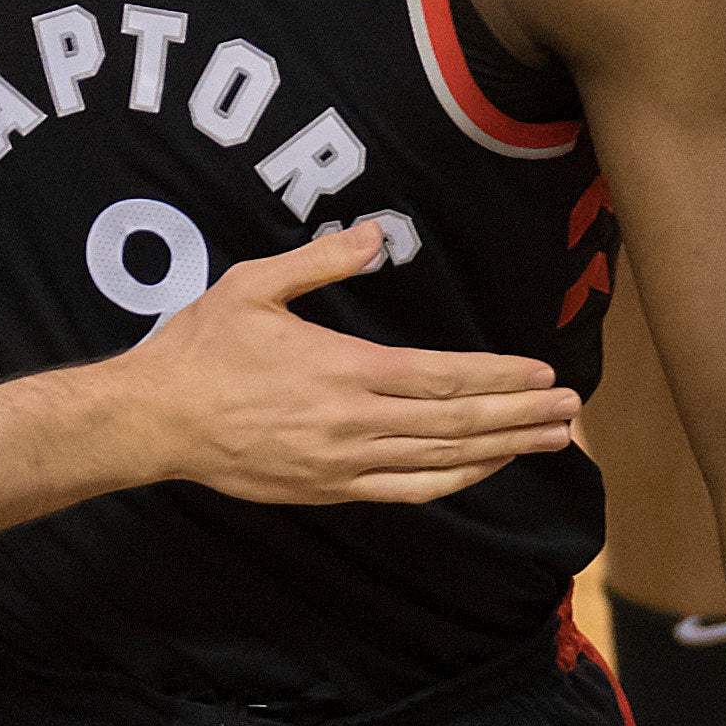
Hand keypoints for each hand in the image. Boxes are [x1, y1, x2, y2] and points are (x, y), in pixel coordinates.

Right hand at [124, 220, 581, 504]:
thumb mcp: (254, 285)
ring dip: (502, 451)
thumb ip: (320, 260)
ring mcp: (343, 463)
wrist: (155, 421)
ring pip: (442, 462)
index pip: (442, 377)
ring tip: (550, 441)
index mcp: (342, 369)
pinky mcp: (330, 489)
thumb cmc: (201, 348)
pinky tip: (484, 469)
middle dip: (520, 416)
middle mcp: (352, 422)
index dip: (499, 377)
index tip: (543, 373)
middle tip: (571, 410)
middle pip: (457, 423)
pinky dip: (455, 480)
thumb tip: (374, 234)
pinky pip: (408, 491)